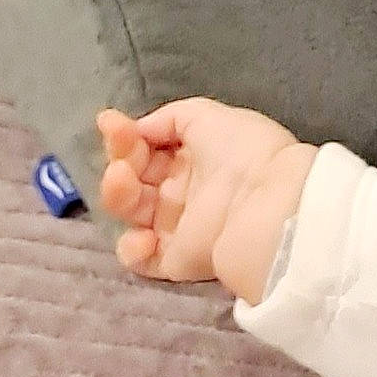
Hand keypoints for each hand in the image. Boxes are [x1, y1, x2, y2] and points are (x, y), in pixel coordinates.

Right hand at [97, 99, 312, 296]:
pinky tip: (144, 234)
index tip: (111, 124)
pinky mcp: (177, 259)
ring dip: (118, 196)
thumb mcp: (207, 116)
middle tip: (124, 163)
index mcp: (193, 156)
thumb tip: (137, 129)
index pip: (145, 148)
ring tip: (124, 182)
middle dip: (120, 164)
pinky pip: (141, 260)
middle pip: (132, 179)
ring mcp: (177, 226)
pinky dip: (132, 249)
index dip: (124, 137)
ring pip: (130, 214)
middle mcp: (183, 190)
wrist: (266, 202)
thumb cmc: (241, 151)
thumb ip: (167, 118)